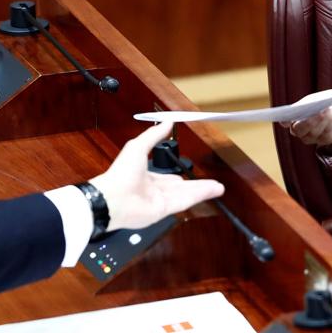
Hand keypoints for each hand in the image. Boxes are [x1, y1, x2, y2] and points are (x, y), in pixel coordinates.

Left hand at [90, 122, 224, 229]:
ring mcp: (159, 201)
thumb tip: (167, 122)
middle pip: (180, 188)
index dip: (177, 175)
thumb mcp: (138, 146)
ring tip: (218, 188)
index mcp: (145, 176)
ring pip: (186, 195)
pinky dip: (199, 196)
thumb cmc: (121, 172)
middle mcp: (153, 190)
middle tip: (211, 183)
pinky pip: (185, 201)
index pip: (165, 177)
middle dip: (196, 185)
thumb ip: (154, 135)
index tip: (186, 171)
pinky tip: (212, 191)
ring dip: (203, 190)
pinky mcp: (164, 210)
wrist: (112, 197)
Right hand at [284, 90, 331, 145]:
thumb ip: (309, 103)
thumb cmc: (326, 101)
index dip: (285, 121)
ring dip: (322, 120)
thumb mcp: (317, 98)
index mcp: (294, 117)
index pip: (285, 122)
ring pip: (313, 132)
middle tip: (317, 113)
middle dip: (308, 122)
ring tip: (328, 108)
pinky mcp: (325, 140)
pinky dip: (330, 122)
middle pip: (299, 131)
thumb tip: (307, 109)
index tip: (288, 119)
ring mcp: (312, 137)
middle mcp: (300, 129)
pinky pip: (325, 134)